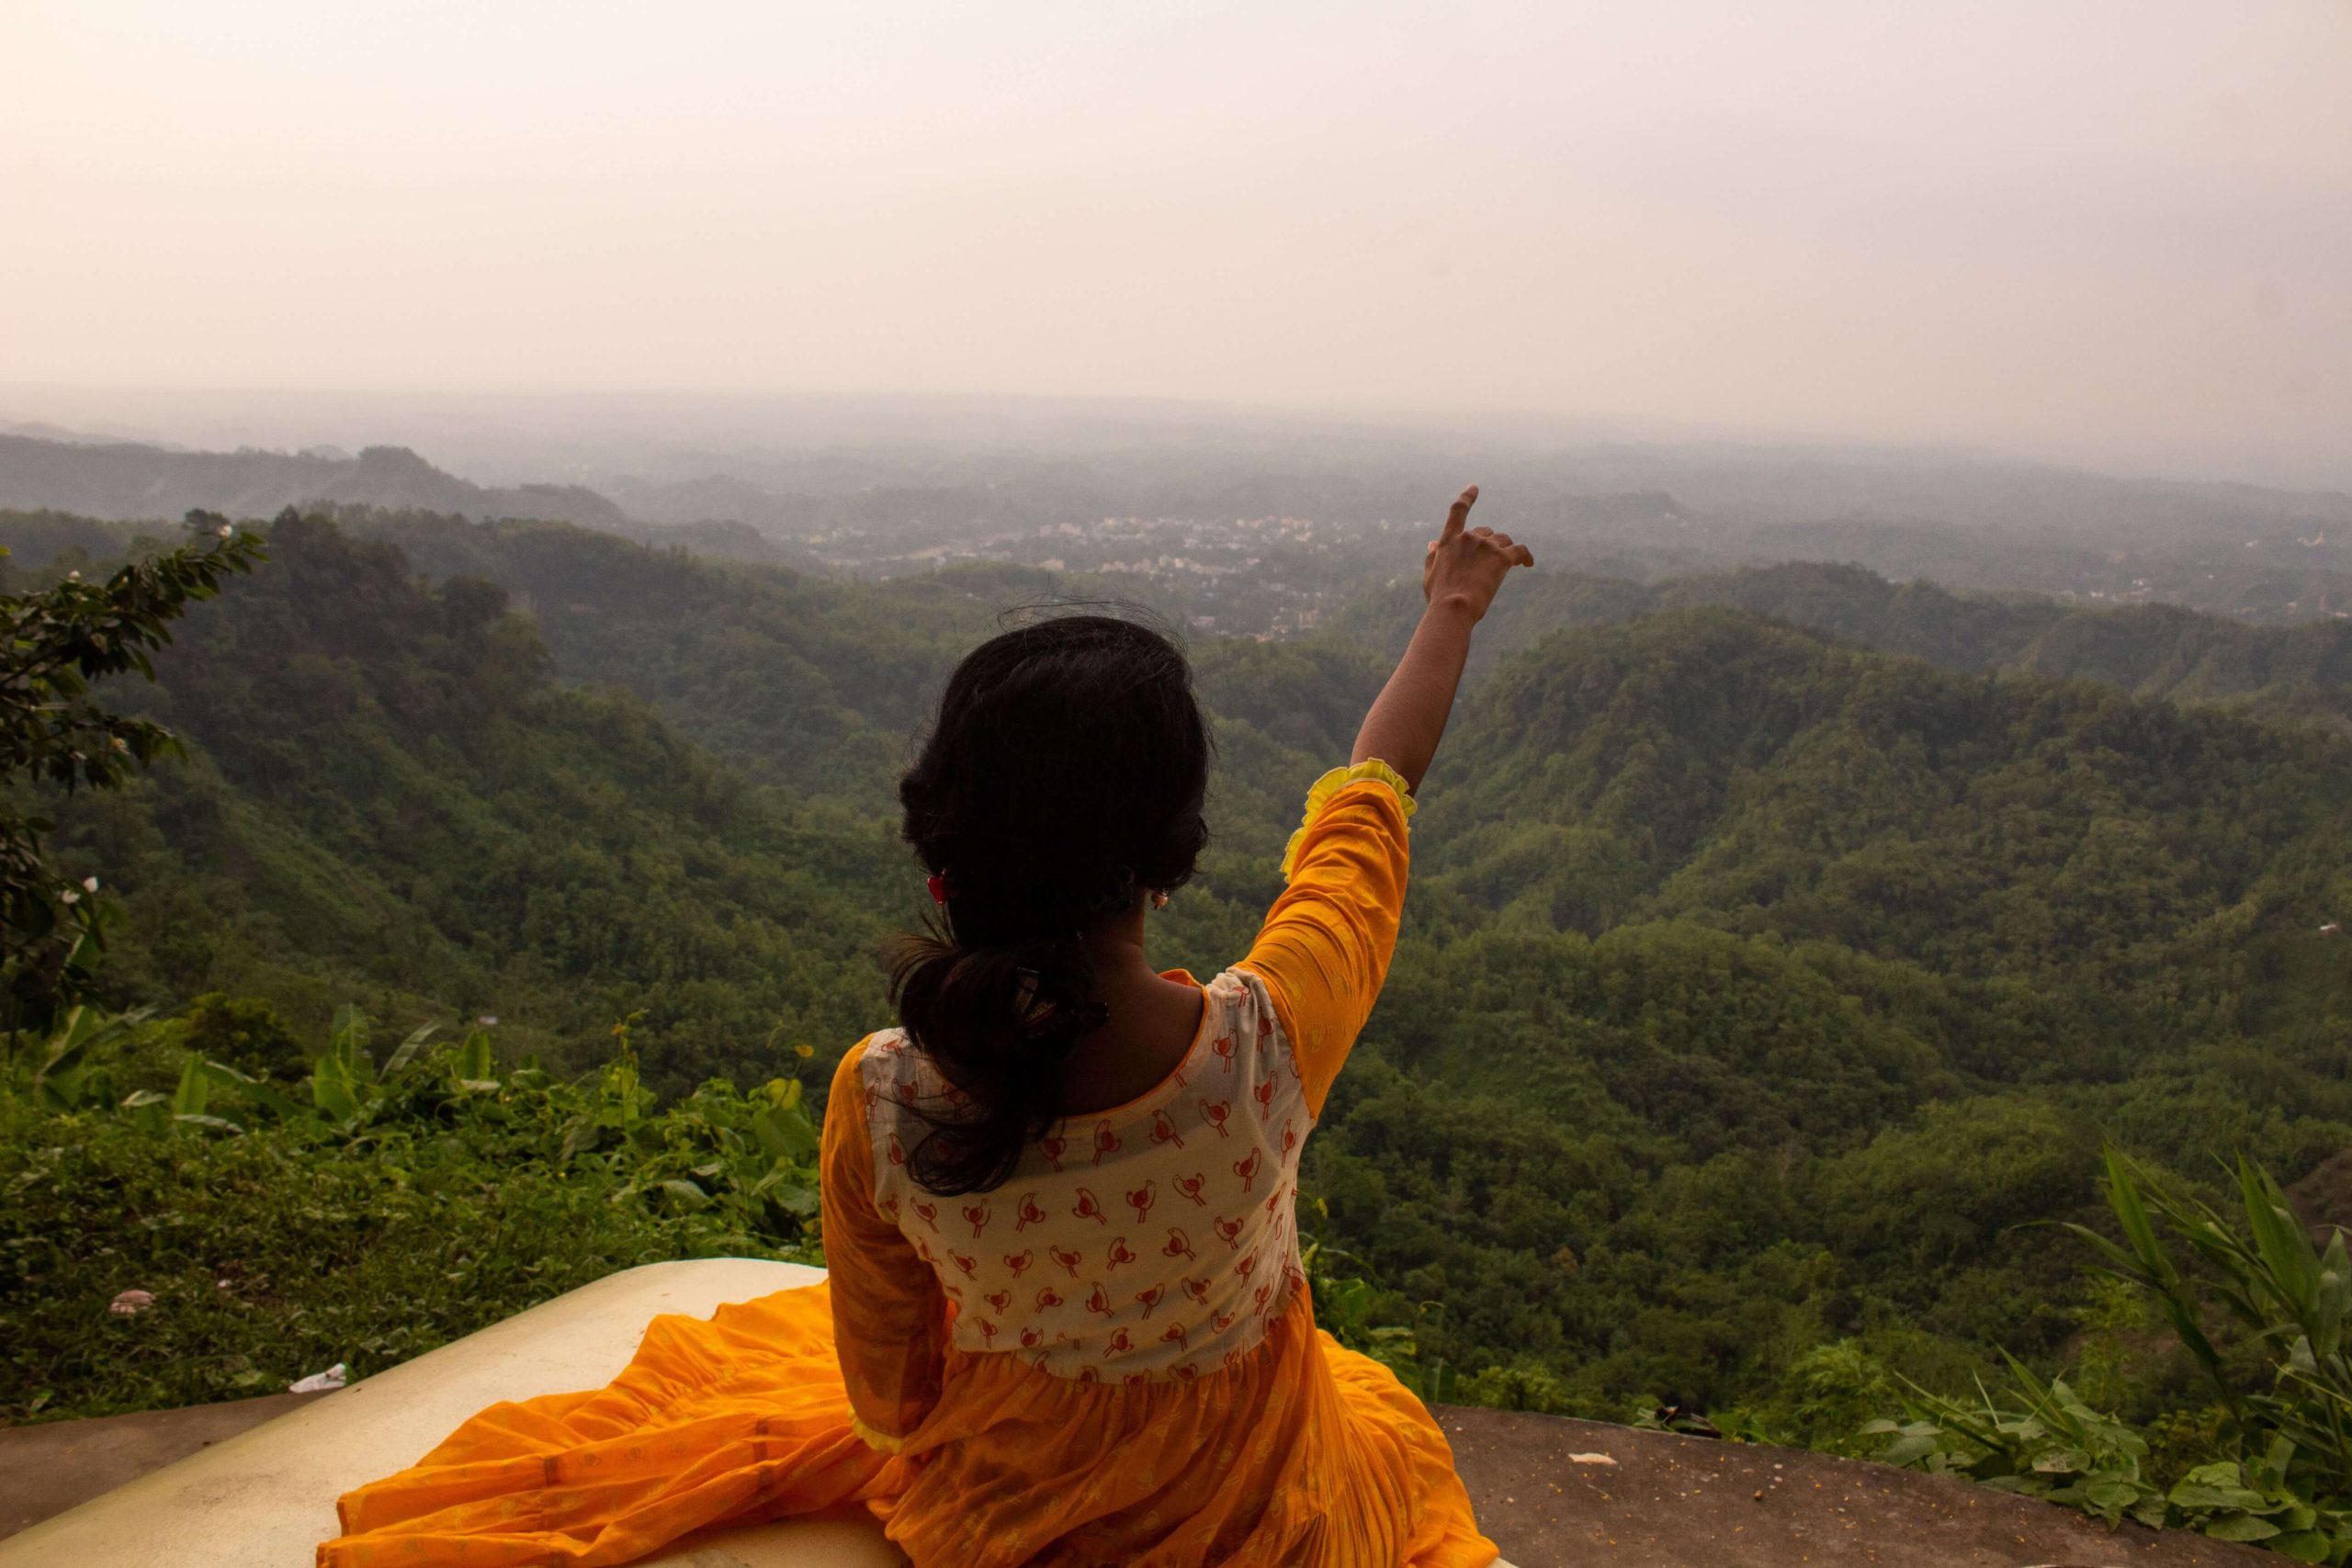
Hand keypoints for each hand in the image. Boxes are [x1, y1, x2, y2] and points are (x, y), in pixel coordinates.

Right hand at [1421, 484, 1531, 621]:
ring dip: (1506, 550)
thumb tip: (1432, 543)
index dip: (1467, 497)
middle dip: (1490, 544)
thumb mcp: (1430, 574)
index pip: (1458, 511)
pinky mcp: (1502, 558)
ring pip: (1504, 541)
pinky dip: (1526, 556)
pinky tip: (1528, 564)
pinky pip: (1520, 551)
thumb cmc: (1439, 596)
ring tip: (1508, 566)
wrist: (1454, 607)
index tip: (1474, 487)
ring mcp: (1486, 546)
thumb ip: (1432, 556)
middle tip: (1490, 563)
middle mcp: (1469, 538)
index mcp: (1449, 540)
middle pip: (1486, 532)